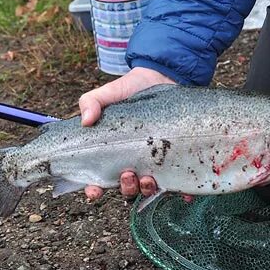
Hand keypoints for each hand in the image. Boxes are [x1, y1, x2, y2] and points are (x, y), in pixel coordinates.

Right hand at [78, 67, 174, 200]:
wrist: (161, 76)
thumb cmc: (130, 89)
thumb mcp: (107, 94)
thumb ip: (91, 103)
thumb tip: (85, 121)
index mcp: (113, 153)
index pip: (99, 179)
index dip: (94, 189)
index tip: (93, 190)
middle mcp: (133, 162)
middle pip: (126, 187)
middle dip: (125, 188)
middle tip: (127, 175)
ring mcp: (154, 163)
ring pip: (149, 188)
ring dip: (146, 189)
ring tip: (148, 178)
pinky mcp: (175, 159)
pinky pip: (179, 182)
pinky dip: (181, 192)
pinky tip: (183, 192)